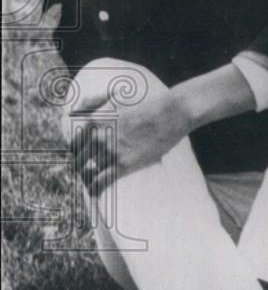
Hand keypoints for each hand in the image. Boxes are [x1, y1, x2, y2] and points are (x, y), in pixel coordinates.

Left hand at [70, 86, 191, 195]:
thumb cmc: (148, 102)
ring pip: (87, 172)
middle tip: (88, 174)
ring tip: (93, 184)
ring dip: (88, 180)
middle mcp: (97, 136)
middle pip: (79, 160)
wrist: (171, 112)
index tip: (83, 160)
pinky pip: (100, 181)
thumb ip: (93, 102)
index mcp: (94, 120)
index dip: (77, 154)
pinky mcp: (123, 164)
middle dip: (81, 168)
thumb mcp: (116, 96)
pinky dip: (95, 189)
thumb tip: (75, 111)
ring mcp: (109, 151)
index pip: (74, 144)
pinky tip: (95, 193)